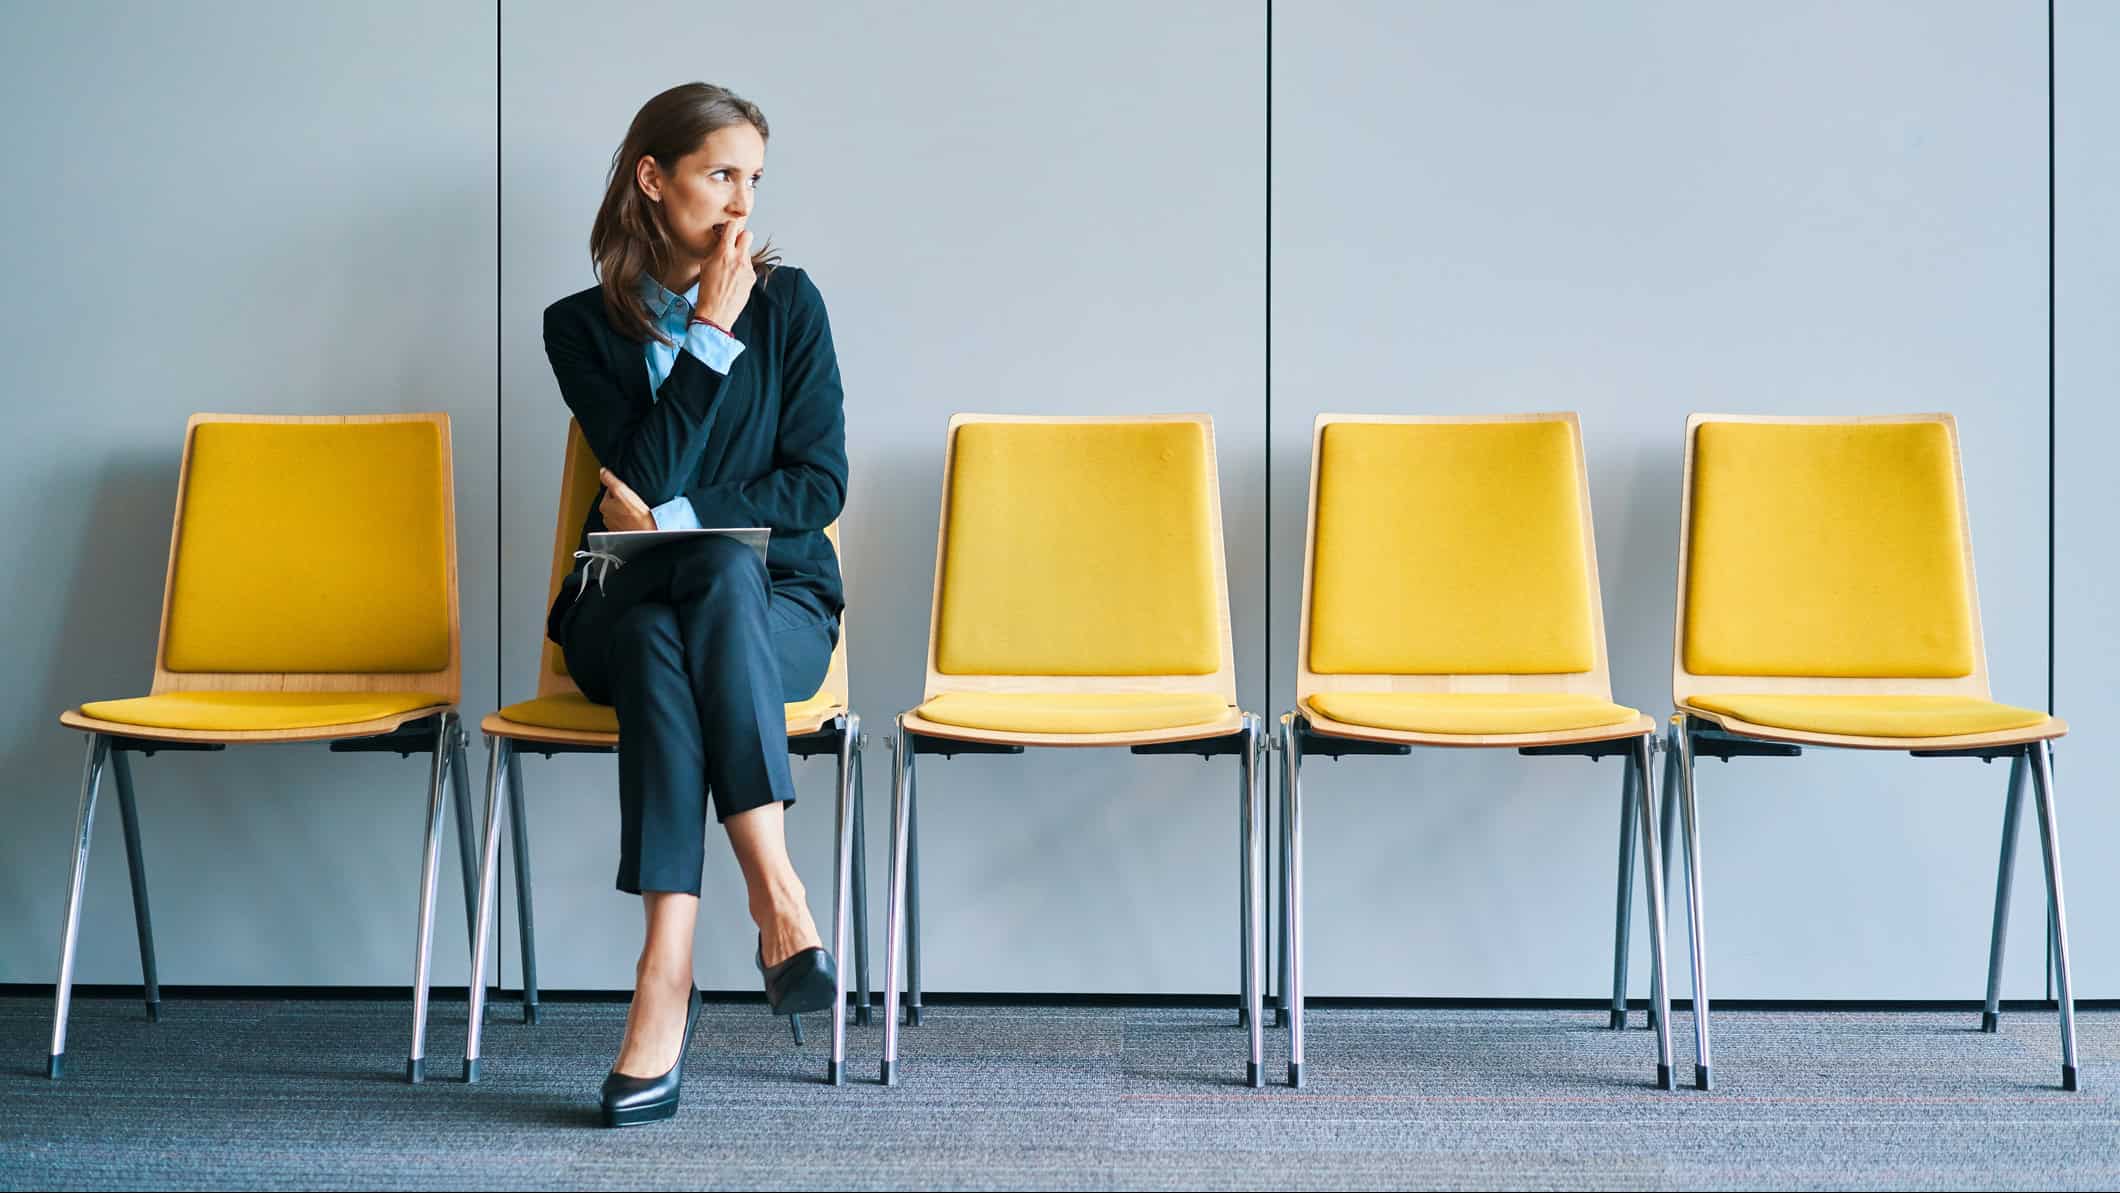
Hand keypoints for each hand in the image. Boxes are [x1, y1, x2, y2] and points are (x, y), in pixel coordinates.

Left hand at [598, 468, 656, 531]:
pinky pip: (624, 521)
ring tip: (635, 511)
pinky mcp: (620, 532)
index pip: (610, 491)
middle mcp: (605, 516)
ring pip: (619, 512)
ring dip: (626, 510)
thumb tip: (602, 471)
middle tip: (633, 502)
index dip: (621, 489)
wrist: (645, 536)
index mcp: (604, 505)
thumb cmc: (637, 517)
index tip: (628, 492)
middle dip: (623, 500)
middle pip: (614, 502)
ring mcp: (613, 525)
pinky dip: (629, 519)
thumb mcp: (623, 492)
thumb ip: (611, 480)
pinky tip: (636, 519)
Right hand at [695, 215, 754, 329]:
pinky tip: (734, 280)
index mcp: (724, 253)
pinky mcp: (752, 278)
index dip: (730, 227)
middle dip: (741, 237)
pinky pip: (749, 267)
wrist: (716, 312)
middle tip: (734, 245)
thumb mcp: (706, 265)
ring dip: (741, 256)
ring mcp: (747, 269)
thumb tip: (722, 242)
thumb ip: (717, 251)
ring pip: (747, 253)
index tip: (727, 231)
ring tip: (730, 270)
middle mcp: (738, 259)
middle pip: (748, 234)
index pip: (733, 227)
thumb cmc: (707, 291)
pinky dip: (743, 270)